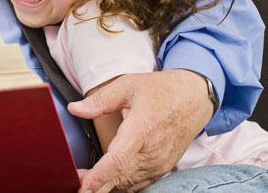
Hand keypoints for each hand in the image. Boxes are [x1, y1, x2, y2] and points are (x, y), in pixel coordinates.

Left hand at [69, 70, 212, 192]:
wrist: (193, 98)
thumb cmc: (160, 90)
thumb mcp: (127, 86)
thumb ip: (99, 100)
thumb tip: (74, 108)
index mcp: (141, 130)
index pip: (118, 160)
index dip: (100, 176)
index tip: (85, 184)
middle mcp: (153, 151)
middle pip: (120, 176)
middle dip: (97, 183)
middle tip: (76, 180)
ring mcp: (159, 162)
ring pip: (129, 183)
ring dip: (108, 185)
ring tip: (87, 183)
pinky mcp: (163, 167)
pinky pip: (140, 182)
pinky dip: (123, 184)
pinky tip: (108, 183)